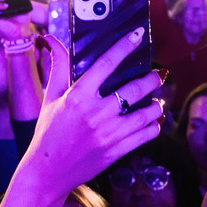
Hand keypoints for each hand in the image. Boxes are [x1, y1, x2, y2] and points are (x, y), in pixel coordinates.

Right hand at [22, 27, 164, 191]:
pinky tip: (153, 121)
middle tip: (159, 74)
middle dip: (152, 79)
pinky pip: (145, 135)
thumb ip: (57, 67)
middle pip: (135, 88)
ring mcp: (109, 134)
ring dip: (156, 104)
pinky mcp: (116, 151)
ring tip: (157, 100)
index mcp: (78, 96)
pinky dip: (154, 126)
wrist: (47, 172)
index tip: (138, 34)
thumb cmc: (48, 132)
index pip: (106, 63)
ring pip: (146, 114)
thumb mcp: (50, 98)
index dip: (125, 46)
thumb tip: (51, 39)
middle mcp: (96, 113)